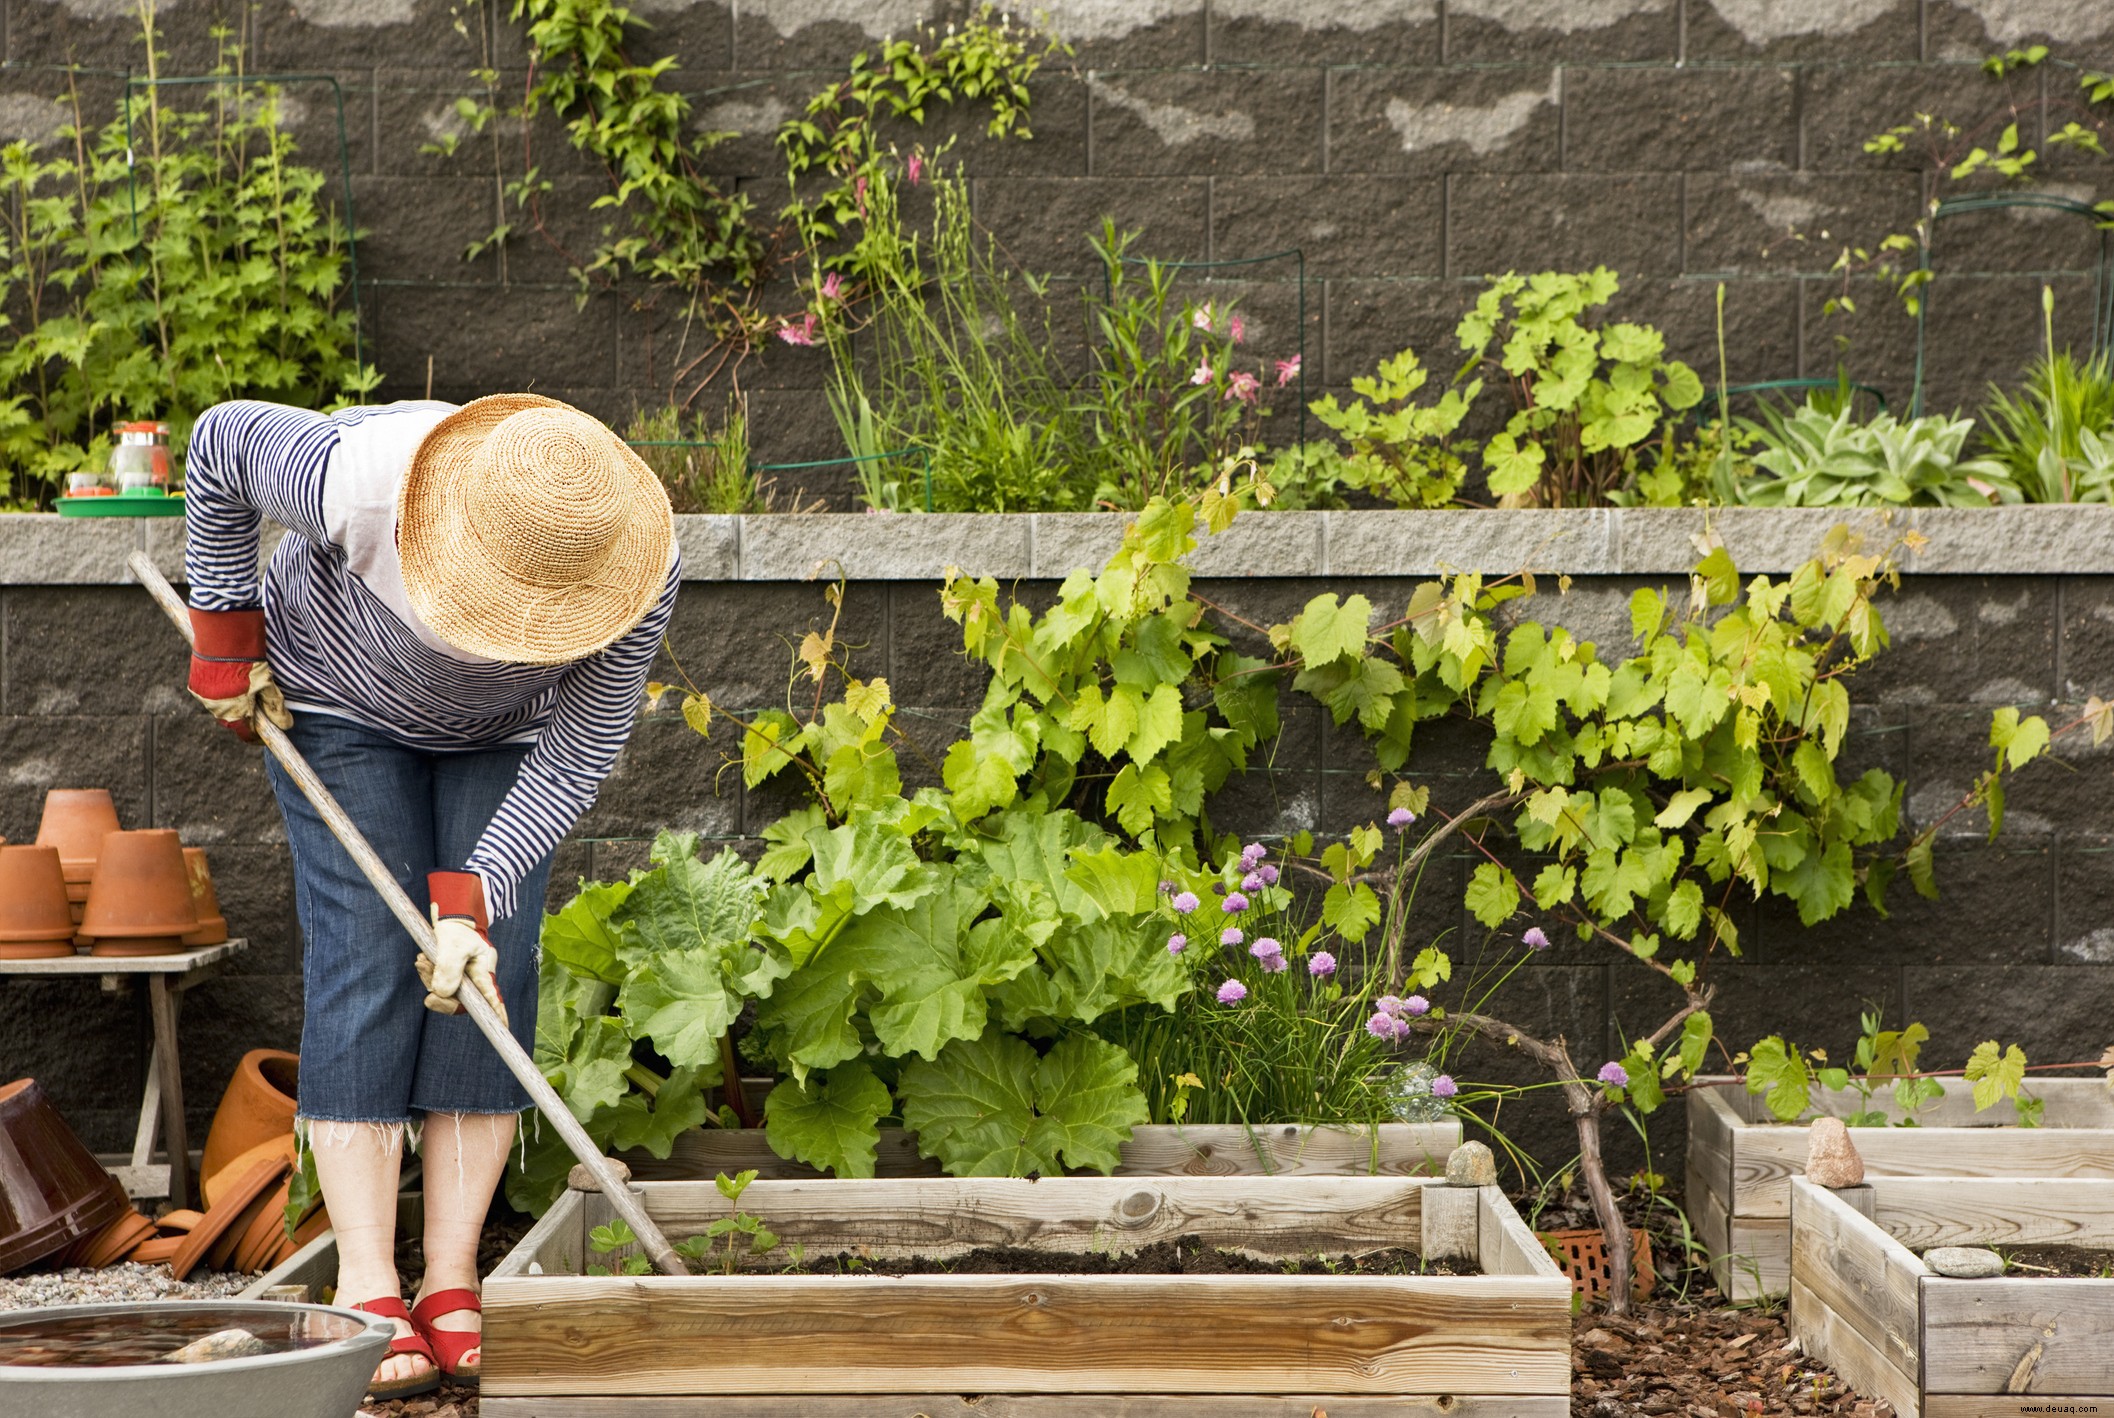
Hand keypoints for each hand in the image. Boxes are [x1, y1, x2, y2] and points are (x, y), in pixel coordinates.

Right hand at [187, 607, 291, 741]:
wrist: (222, 634)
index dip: (260, 734)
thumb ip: (274, 706)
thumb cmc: (247, 658)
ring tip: (247, 689)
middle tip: (261, 706)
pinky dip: (222, 691)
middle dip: (247, 716)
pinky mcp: (195, 682)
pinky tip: (233, 679)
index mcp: (233, 712)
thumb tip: (286, 724)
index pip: (247, 733)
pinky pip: (211, 693)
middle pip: (234, 720)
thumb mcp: (266, 682)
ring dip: (234, 702)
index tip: (269, 731)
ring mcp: (202, 695)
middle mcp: (214, 707)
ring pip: (222, 706)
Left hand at [421, 871, 505, 1026]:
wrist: (450, 915)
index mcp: (484, 971)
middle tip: (427, 987)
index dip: (497, 1013)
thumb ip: (448, 969)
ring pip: (445, 993)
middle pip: (460, 1002)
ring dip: (429, 980)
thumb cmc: (456, 929)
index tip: (503, 1027)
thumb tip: (442, 994)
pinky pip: (437, 984)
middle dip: (440, 996)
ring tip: (422, 961)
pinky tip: (422, 961)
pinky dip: (427, 975)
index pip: (492, 998)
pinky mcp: (450, 974)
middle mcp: (475, 978)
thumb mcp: (452, 946)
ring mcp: (462, 977)